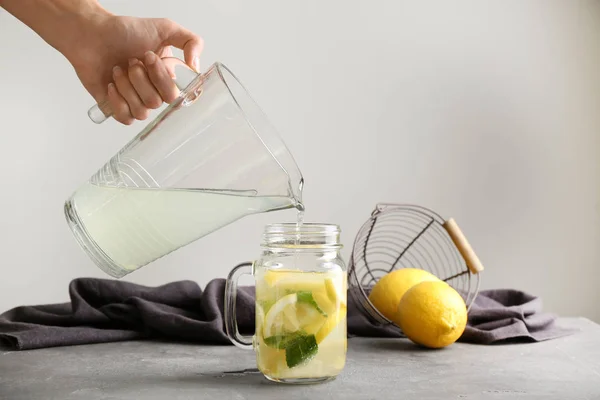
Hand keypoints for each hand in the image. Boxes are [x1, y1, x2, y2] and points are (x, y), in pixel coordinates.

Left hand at [65, 15, 202, 124]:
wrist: (91, 34)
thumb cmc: (124, 31)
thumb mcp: (165, 28)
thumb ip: (191, 42)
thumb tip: (195, 67)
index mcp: (168, 77)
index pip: (177, 94)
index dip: (162, 78)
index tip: (150, 57)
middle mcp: (154, 91)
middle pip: (158, 102)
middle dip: (141, 78)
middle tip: (132, 60)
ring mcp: (136, 101)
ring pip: (142, 111)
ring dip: (126, 86)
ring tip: (117, 68)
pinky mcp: (118, 108)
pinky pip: (126, 118)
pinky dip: (117, 100)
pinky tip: (111, 84)